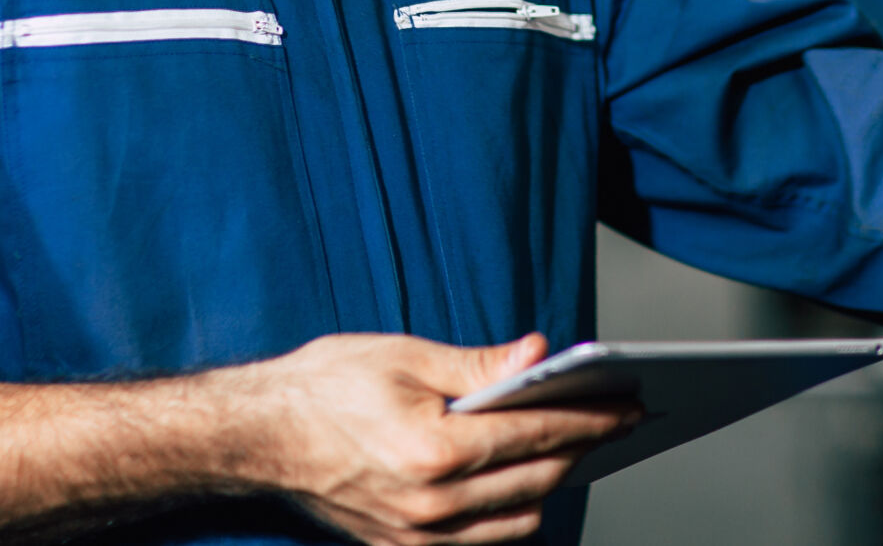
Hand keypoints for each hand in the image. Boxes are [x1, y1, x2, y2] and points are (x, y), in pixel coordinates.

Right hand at [239, 333, 639, 545]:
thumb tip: (541, 355)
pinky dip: (509, 517)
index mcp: (435, 449)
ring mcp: (416, 536)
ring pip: (517, 524)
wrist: (255, 435)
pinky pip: (478, 545)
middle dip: (583, 449)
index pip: (538, 434)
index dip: (591, 417)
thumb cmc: (325, 385)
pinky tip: (523, 484)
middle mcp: (431, 504)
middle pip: (538, 480)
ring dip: (551, 486)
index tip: (626, 404)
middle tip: (615, 421)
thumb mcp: (406, 356)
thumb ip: (480, 364)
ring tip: (573, 449)